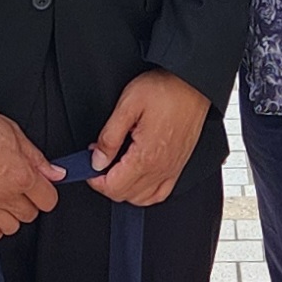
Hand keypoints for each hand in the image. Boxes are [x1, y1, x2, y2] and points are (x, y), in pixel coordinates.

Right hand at [0, 79, 60, 239]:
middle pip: (30, 215)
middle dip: (30, 201)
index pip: (48, 200)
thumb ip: (37, 159)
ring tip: (6, 198)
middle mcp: (3, 195)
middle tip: (21, 186)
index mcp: (20, 175)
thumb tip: (55, 173)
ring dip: (12, 215)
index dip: (47, 191)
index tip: (41, 185)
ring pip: (12, 228)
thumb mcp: (15, 133)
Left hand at [89, 69, 208, 206]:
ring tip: (115, 167)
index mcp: (146, 156)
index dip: (94, 180)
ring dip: (123, 188)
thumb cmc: (165, 89)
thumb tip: (97, 160)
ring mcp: (172, 169)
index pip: (113, 187)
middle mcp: (161, 168)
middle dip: (106, 182)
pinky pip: (161, 193)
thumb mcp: (127, 105)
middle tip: (99, 160)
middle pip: (125, 195)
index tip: (88, 166)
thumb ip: (109, 137)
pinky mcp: (179, 165)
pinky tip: (136, 179)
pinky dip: (144, 193)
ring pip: (142, 198)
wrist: (193, 83)